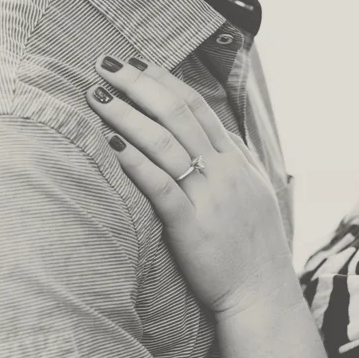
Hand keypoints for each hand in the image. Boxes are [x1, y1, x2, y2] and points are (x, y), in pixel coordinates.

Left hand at [86, 57, 298, 316]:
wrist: (263, 296)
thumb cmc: (253, 250)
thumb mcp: (253, 195)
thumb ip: (235, 162)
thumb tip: (217, 134)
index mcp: (236, 162)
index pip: (198, 107)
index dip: (164, 80)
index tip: (135, 62)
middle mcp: (224, 172)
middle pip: (178, 114)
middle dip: (138, 84)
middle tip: (105, 62)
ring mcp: (210, 197)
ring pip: (165, 143)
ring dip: (127, 114)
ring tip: (96, 95)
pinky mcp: (192, 226)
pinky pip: (161, 186)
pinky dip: (135, 161)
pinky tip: (111, 143)